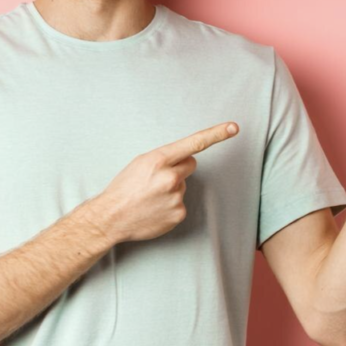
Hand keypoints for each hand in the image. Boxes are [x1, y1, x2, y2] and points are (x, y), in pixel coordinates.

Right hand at [83, 121, 239, 244]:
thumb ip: (165, 159)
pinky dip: (170, 205)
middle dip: (179, 168)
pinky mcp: (178, 214)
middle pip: (191, 164)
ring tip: (151, 197)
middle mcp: (170, 177)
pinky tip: (155, 208)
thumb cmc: (124, 188)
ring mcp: (176, 197)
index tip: (233, 127)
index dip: (216, 134)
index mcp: (159, 159)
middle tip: (158, 179)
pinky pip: (181, 203)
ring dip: (171, 189)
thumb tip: (186, 159)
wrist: (111, 217)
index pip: (194, 143)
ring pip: (184, 185)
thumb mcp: (140, 163)